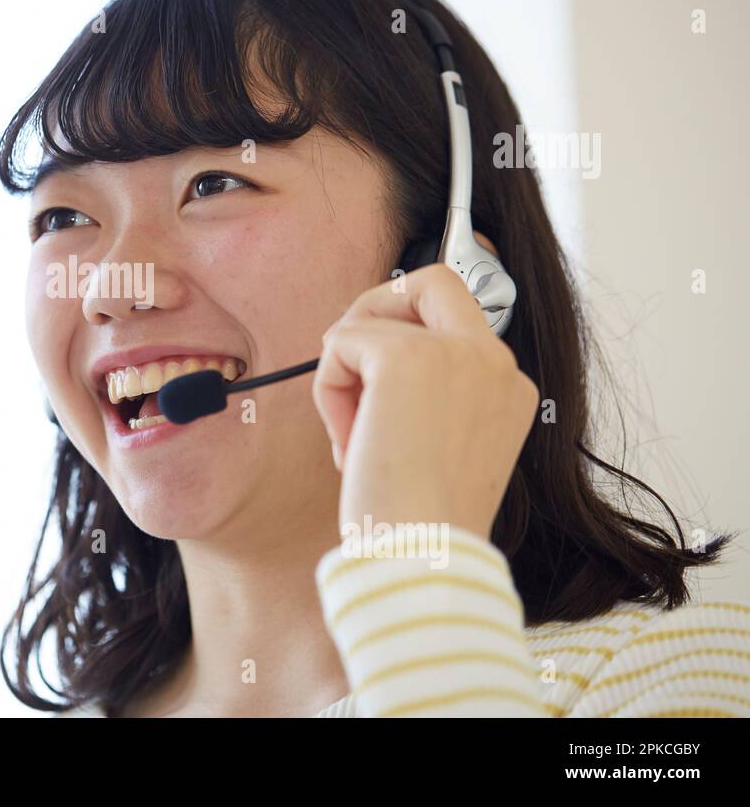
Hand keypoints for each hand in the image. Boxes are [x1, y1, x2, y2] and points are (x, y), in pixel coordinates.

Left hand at [311, 263, 539, 539]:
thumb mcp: (442, 446)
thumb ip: (428, 394)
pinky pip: (340, 344)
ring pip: (369, 322)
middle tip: (348, 366)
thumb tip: (367, 355)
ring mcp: (455, 352)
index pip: (457, 311)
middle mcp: (493, 360)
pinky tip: (349, 443)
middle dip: (373, 312)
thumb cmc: (423, 522)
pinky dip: (329, 391)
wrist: (426, 557)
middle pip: (428, 281)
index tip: (375, 364)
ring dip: (344, 378)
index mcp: (508, 386)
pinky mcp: (406, 357)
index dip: (408, 321)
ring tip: (356, 441)